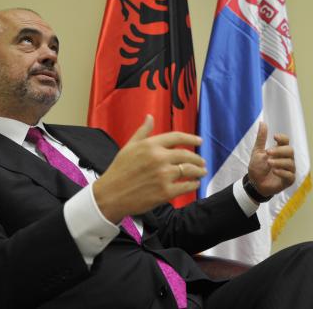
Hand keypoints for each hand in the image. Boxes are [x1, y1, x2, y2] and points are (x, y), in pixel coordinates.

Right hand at [92, 115, 206, 223]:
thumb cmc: (119, 170)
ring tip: (202, 172)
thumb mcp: (129, 146)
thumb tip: (150, 116)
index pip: (177, 137)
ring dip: (199, 171)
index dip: (191, 138)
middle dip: (197, 158)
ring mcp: (163, 175)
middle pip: (186, 154)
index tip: (200, 141)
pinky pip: (186, 186)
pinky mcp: (165, 192)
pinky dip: (193, 185)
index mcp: (150, 145)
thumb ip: (143, 132)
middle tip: (202, 161)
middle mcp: (159, 158)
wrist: (110, 195)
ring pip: (189, 170)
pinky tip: (195, 184)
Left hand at [247, 122, 295, 197]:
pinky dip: (282, 172)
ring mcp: (289, 169)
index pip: (286, 141)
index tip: (274, 137)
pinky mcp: (289, 180)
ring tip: (269, 163)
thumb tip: (262, 122)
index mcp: (279, 150)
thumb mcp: (257, 152)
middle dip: (279, 151)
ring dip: (279, 162)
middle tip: (268, 152)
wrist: (254, 183)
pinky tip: (274, 171)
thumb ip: (261, 138)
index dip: (282, 138)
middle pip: (290, 150)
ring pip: (290, 162)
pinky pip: (290, 175)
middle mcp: (286, 159)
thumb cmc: (257, 167)